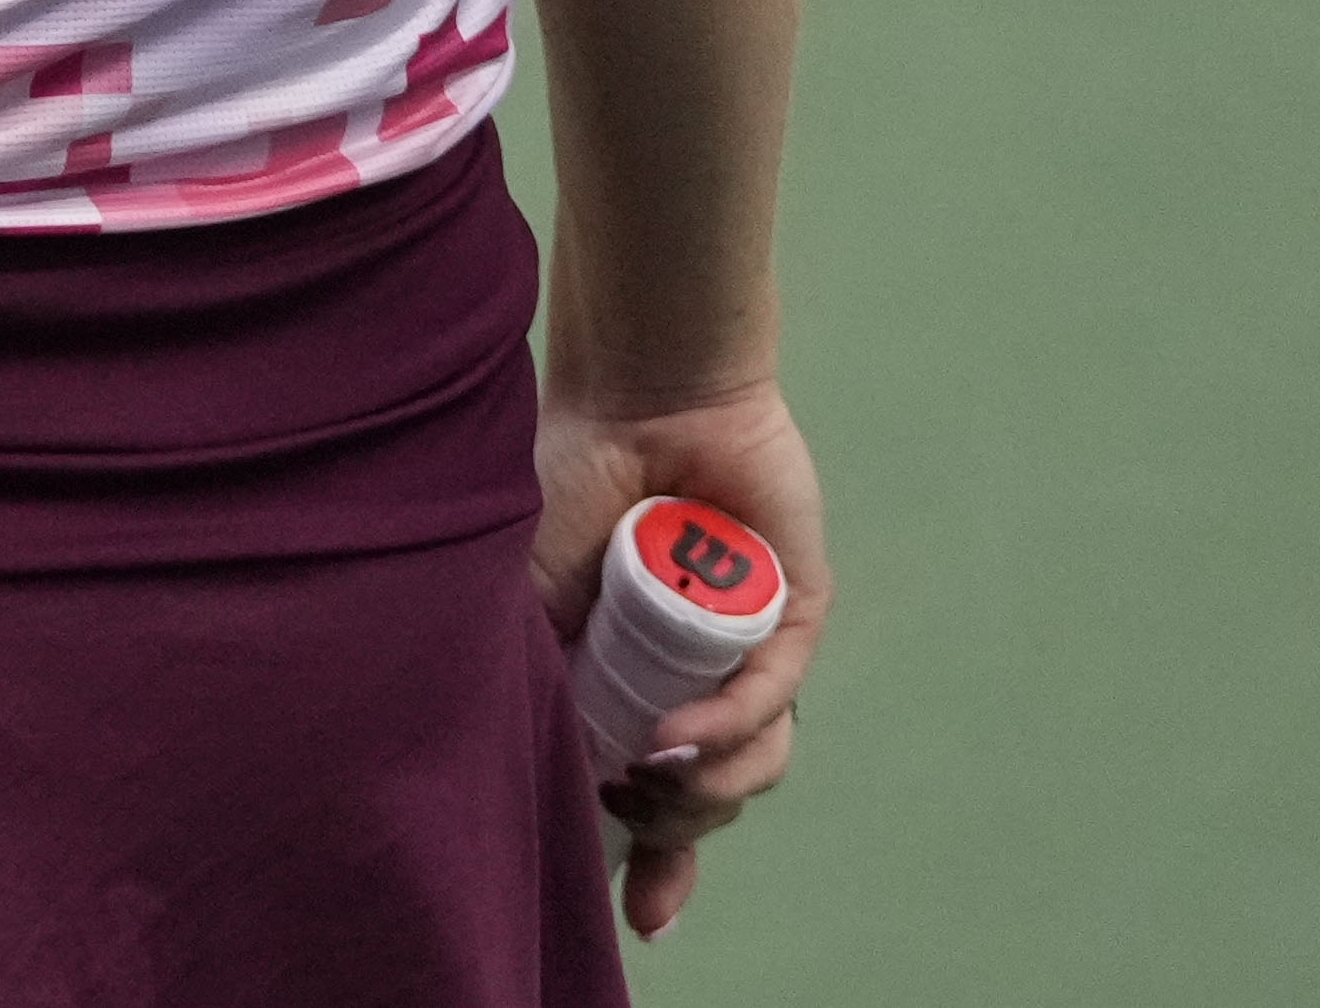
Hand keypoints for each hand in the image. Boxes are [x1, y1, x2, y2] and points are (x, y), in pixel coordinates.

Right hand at [535, 381, 826, 942]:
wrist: (631, 394)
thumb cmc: (565, 479)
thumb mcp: (524, 597)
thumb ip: (537, 678)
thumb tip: (552, 774)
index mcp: (629, 680)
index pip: (652, 796)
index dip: (654, 867)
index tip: (645, 925)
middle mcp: (692, 675)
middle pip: (705, 800)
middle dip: (672, 830)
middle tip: (627, 807)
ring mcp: (745, 648)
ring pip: (754, 764)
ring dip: (707, 791)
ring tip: (658, 772)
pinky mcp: (795, 614)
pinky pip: (774, 700)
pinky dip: (728, 729)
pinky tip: (679, 737)